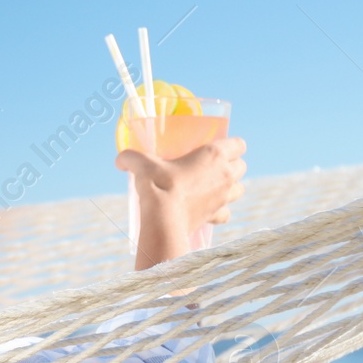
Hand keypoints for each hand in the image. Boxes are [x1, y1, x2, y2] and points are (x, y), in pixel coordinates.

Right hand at [116, 137, 247, 237]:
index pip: (239, 144)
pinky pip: (227, 212)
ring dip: (231, 187)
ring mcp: (224, 196)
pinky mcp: (218, 214)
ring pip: (240, 189)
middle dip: (232, 166)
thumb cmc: (157, 184)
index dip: (232, 145)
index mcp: (213, 154)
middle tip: (212, 168)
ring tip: (213, 188)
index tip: (218, 147)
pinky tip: (208, 210)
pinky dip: (221, 211)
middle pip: (242, 166)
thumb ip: (131, 158)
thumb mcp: (141, 164)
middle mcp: (225, 174)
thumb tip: (120, 160)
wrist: (163, 219)